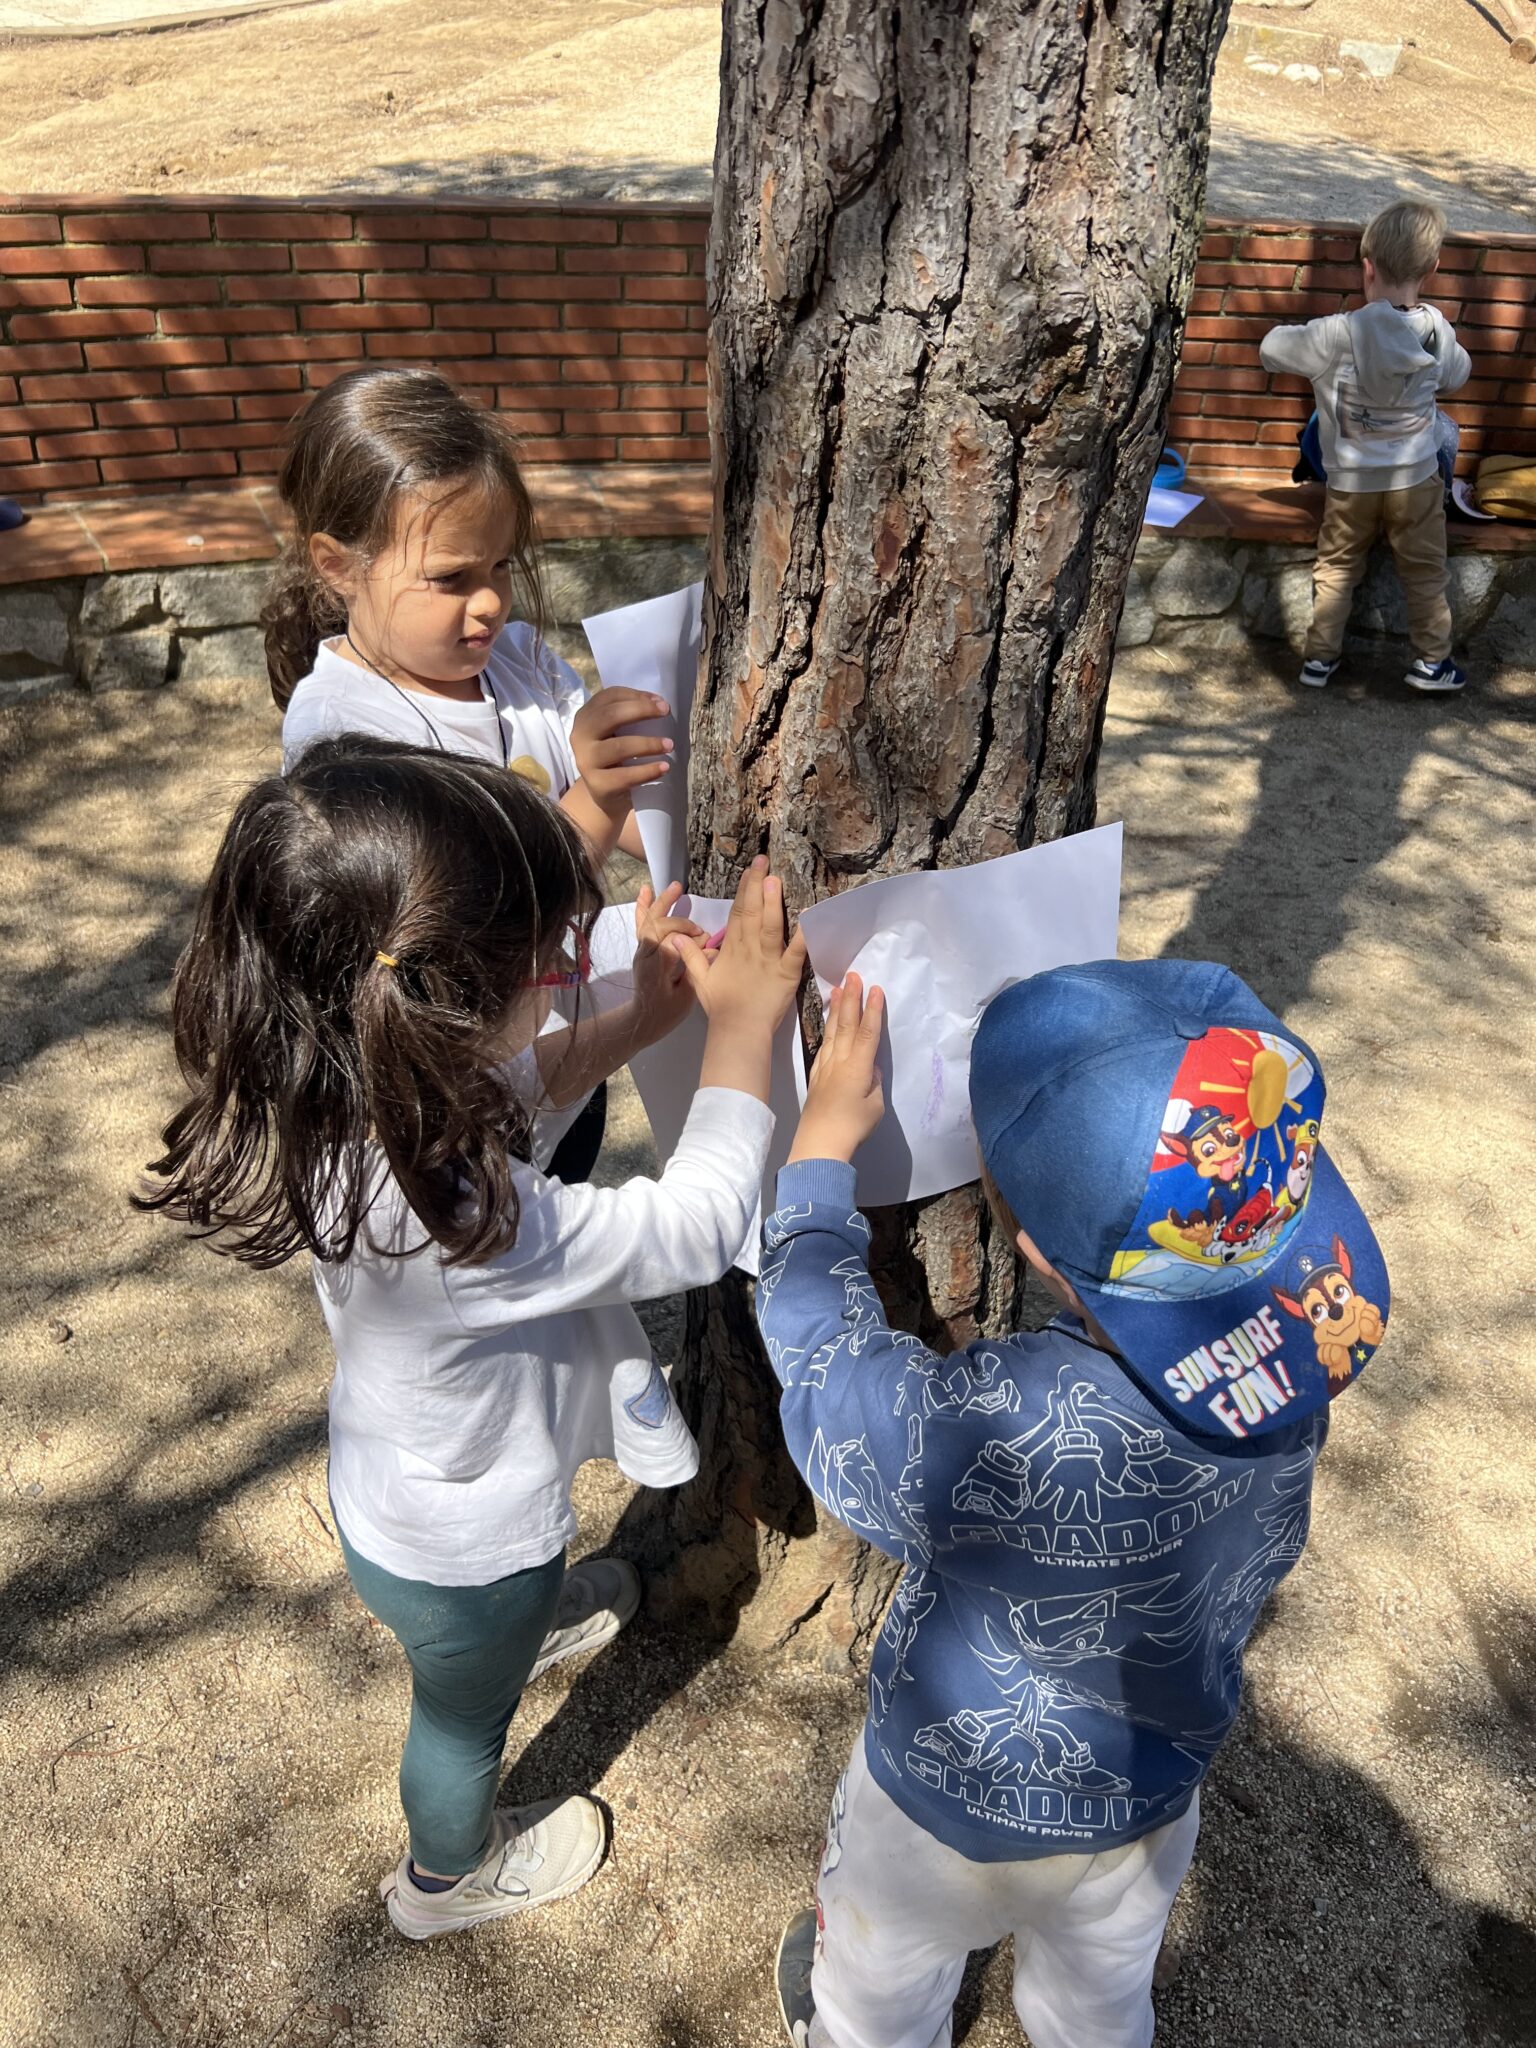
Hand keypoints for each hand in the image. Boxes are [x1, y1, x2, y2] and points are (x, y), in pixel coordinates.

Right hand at [570, 689, 673, 816]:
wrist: (604, 793)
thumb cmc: (615, 756)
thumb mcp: (617, 731)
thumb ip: (630, 716)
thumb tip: (658, 703)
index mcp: (586, 717)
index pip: (609, 697)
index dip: (636, 696)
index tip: (661, 702)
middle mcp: (580, 736)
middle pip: (610, 716)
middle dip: (641, 710)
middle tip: (666, 712)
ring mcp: (586, 760)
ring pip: (619, 747)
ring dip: (648, 743)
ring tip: (669, 745)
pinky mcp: (596, 784)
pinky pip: (625, 776)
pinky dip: (647, 771)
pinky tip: (663, 767)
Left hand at [631, 882, 701, 1040]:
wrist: (644, 1019)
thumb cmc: (666, 1012)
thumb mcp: (685, 997)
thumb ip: (695, 971)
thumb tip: (710, 950)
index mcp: (656, 967)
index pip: (670, 941)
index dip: (690, 939)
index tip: (706, 943)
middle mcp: (646, 954)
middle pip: (658, 925)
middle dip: (680, 922)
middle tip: (699, 929)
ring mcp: (642, 949)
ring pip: (649, 920)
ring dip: (662, 902)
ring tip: (676, 886)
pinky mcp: (642, 947)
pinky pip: (641, 923)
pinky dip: (643, 906)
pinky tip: (646, 890)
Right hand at [671, 857, 807, 1034]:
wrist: (737, 1030)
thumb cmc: (721, 1007)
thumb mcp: (700, 979)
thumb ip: (689, 956)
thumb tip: (675, 936)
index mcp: (732, 949)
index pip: (738, 913)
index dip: (744, 890)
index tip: (750, 870)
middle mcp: (750, 949)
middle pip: (753, 912)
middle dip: (757, 885)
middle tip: (763, 861)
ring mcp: (768, 960)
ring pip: (770, 926)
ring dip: (772, 902)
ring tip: (774, 880)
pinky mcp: (786, 973)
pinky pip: (797, 951)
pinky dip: (804, 933)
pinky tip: (811, 915)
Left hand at [788, 972, 885, 1163]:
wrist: (820, 1142)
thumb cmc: (852, 1125)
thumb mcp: (875, 1104)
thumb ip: (874, 1082)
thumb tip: (871, 1069)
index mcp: (859, 1067)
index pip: (868, 1032)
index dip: (873, 1009)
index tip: (876, 988)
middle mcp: (841, 1061)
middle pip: (848, 1024)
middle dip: (851, 998)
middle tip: (853, 975)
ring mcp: (826, 1066)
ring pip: (834, 1031)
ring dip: (838, 1008)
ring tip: (840, 988)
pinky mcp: (817, 1074)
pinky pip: (825, 1044)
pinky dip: (829, 1028)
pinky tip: (830, 1021)